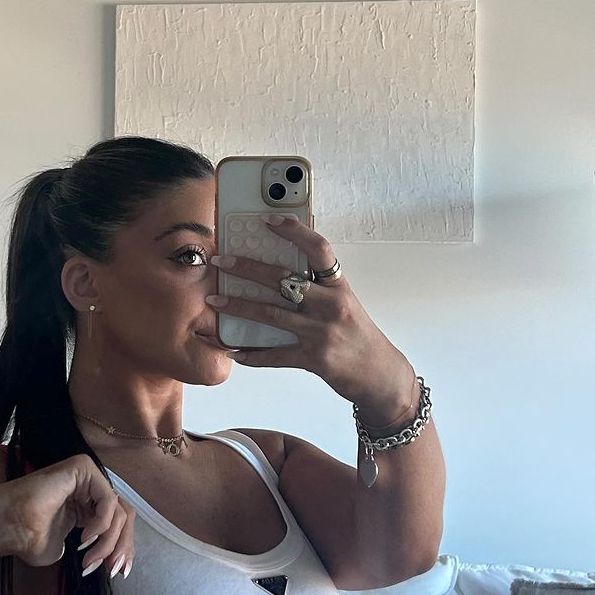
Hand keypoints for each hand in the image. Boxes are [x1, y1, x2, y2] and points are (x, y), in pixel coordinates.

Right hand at [1, 455, 135, 578]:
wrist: (7, 526)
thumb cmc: (27, 538)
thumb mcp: (68, 550)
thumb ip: (94, 548)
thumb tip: (113, 560)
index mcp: (87, 505)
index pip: (118, 522)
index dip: (123, 547)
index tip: (119, 573)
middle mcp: (89, 488)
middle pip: (123, 516)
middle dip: (121, 546)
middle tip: (112, 570)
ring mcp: (86, 476)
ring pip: (118, 511)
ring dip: (108, 541)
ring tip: (89, 559)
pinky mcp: (82, 468)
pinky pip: (108, 499)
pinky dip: (102, 523)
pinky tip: (85, 537)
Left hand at [206, 215, 416, 418]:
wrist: (380, 375)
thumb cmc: (358, 335)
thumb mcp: (345, 303)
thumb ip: (320, 286)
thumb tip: (286, 264)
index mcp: (339, 286)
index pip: (318, 249)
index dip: (293, 231)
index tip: (266, 220)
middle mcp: (331, 305)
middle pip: (283, 279)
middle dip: (247, 268)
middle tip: (220, 260)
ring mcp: (321, 333)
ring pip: (272, 314)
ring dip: (239, 306)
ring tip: (214, 300)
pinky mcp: (313, 359)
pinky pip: (275, 355)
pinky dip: (252, 354)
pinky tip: (233, 350)